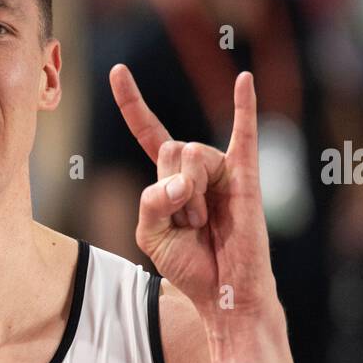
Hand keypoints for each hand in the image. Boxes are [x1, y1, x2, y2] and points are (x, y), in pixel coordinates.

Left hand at [110, 65, 276, 320]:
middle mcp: (196, 167)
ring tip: (205, 222)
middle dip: (170, 189)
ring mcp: (221, 169)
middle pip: (168, 147)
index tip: (116, 71)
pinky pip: (245, 134)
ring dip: (191, 195)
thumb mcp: (150, 236)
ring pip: (192, 153)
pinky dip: (244, 106)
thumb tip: (180, 181)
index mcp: (170, 178)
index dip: (133, 102)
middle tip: (187, 222)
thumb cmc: (189, 265)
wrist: (224, 291)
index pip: (149, 131)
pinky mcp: (246, 177)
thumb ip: (150, 202)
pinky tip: (244, 79)